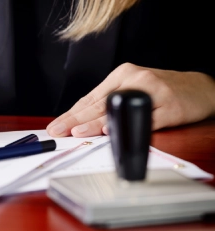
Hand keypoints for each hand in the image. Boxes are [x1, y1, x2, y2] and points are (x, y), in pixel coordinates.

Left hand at [46, 63, 214, 136]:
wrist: (201, 88)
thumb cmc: (162, 91)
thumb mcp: (132, 89)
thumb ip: (108, 104)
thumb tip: (79, 122)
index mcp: (122, 75)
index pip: (90, 98)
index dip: (70, 113)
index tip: (55, 125)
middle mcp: (135, 79)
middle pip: (99, 104)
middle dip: (74, 119)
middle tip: (58, 130)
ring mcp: (154, 92)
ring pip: (118, 110)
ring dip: (95, 123)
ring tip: (77, 131)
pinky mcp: (170, 106)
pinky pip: (145, 119)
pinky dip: (127, 125)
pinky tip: (112, 131)